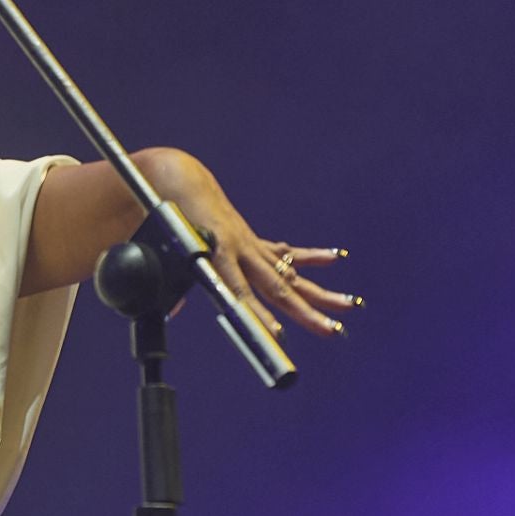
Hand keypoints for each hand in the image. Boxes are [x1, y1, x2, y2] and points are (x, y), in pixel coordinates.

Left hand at [135, 148, 361, 338]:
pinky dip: (312, 257)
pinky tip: (336, 257)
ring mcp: (251, 246)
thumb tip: (173, 311)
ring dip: (320, 292)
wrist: (181, 182)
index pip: (240, 291)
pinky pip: (287, 253)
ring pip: (290, 273)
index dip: (258, 313)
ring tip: (351, 304)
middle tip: (332, 331)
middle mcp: (241, 249)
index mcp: (217, 251)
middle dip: (305, 312)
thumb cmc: (166, 217)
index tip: (278, 333)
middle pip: (277, 287)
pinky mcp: (254, 243)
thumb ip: (169, 283)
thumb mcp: (163, 250)